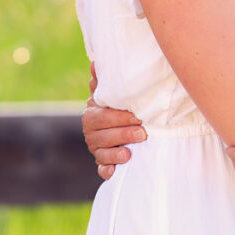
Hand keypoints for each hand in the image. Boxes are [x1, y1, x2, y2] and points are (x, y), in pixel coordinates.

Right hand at [82, 63, 146, 180]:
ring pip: (102, 154)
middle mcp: (91, 133)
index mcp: (92, 114)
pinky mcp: (103, 164)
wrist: (121, 124)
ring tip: (130, 153)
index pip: (103, 117)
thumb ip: (105, 80)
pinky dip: (108, 172)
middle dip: (123, 134)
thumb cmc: (119, 105)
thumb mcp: (112, 92)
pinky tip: (115, 172)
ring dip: (116, 154)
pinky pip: (102, 170)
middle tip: (143, 133)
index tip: (138, 117)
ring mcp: (96, 150)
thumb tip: (96, 62)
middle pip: (103, 136)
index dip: (119, 118)